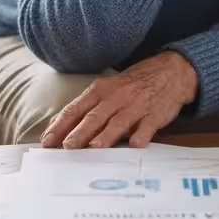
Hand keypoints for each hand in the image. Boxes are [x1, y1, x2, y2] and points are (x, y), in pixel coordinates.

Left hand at [41, 51, 198, 148]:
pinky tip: (135, 145)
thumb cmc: (134, 84)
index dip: (61, 125)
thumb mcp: (109, 88)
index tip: (48, 140)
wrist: (170, 71)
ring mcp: (136, 105)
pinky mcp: (155, 114)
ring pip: (118, 121)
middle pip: (94, 116)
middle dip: (79, 132)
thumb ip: (91, 108)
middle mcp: (116, 97)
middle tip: (67, 147)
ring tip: (94, 147)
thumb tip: (66, 130)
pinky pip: (147, 126)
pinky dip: (141, 135)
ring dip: (106, 135)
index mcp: (101, 90)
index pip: (76, 109)